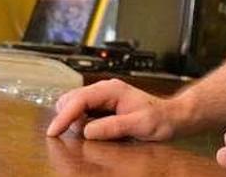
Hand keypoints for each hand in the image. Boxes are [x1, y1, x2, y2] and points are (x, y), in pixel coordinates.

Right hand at [46, 79, 181, 140]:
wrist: (172, 117)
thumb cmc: (159, 119)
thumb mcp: (139, 125)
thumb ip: (113, 127)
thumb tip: (87, 131)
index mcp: (111, 90)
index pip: (79, 100)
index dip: (64, 117)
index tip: (54, 132)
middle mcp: (104, 89)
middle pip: (71, 100)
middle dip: (66, 118)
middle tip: (71, 136)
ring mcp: (102, 96)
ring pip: (74, 105)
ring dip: (72, 120)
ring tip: (88, 134)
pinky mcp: (102, 106)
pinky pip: (81, 112)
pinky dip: (79, 121)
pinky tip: (90, 131)